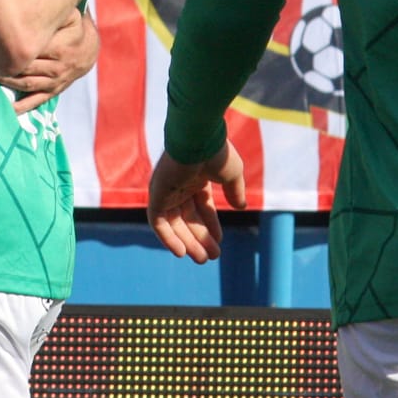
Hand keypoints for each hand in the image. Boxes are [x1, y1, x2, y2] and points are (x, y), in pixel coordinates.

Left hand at [0, 10, 99, 111]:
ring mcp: (56, 81)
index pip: (35, 48)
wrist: (89, 50)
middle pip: (28, 67)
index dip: (16, 46)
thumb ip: (55, 11)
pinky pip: (36, 100)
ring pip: (28, 83)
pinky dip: (22, 106)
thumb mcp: (70, 15)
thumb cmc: (74, 27)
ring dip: (8, 82)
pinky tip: (7, 109)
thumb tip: (37, 0)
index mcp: (61, 47)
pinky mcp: (53, 91)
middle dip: (6, 65)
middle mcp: (59, 66)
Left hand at [147, 143, 246, 262]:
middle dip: (199, 238)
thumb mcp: (232, 174)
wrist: (198, 138)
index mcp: (195, 177)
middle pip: (187, 218)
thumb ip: (235, 191)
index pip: (201, 206)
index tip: (219, 241)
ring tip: (202, 259)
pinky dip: (167, 237)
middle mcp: (178, 184)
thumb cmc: (216, 152)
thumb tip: (241, 207)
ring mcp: (166, 189)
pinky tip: (181, 252)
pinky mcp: (156, 194)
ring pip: (174, 223)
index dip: (210, 225)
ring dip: (187, 242)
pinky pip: (157, 221)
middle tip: (211, 257)